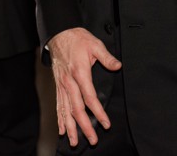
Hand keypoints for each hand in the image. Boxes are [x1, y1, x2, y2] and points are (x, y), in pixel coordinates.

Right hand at [48, 27, 121, 146]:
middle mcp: (69, 82)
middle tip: (92, 140)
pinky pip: (59, 105)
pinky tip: (62, 129)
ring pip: (65, 110)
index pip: (89, 98)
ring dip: (70, 127)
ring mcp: (62, 85)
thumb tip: (118, 66)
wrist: (59, 34)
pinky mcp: (58, 86)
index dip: (98, 112)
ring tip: (74, 141)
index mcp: (79, 73)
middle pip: (76, 109)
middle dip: (84, 126)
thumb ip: (107, 57)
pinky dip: (60, 119)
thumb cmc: (77, 39)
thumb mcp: (95, 44)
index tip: (105, 123)